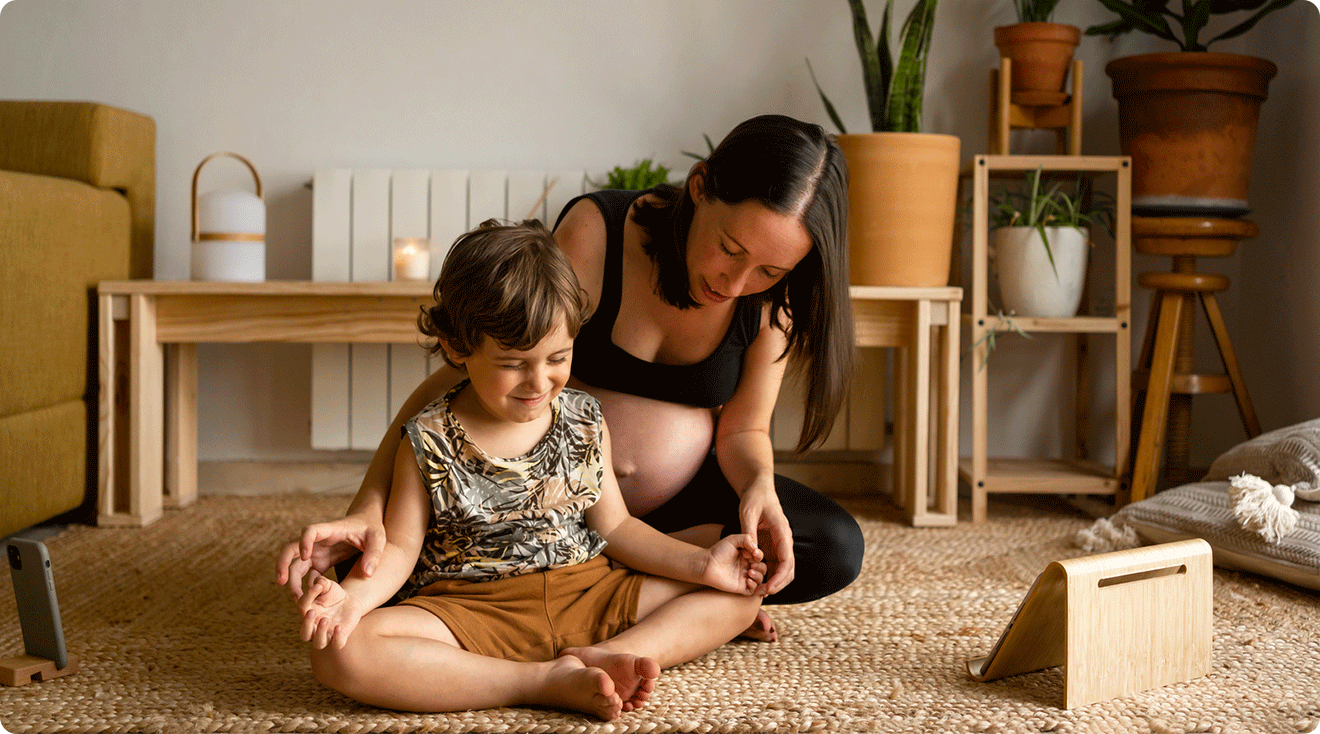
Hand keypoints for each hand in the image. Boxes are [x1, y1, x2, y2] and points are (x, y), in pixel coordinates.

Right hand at [275, 512, 386, 600]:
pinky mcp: (319, 562)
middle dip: (283, 563)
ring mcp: (317, 551)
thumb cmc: (372, 528)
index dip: (304, 542)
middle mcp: (318, 540)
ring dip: (291, 579)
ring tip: (295, 597)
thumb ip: (374, 554)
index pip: (310, 531)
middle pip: (292, 548)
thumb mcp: (378, 538)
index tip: (305, 556)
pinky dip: (303, 585)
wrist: (367, 526)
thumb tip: (368, 573)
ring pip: (295, 564)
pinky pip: (306, 574)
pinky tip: (306, 599)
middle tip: (282, 581)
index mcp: (331, 530)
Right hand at [298, 571, 365, 649]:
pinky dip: (337, 639)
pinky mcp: (340, 637)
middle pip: (304, 634)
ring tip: (325, 619)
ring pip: (318, 643)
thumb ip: (321, 582)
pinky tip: (339, 627)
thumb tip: (318, 582)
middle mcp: (314, 626)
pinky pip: (337, 644)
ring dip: (320, 633)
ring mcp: (327, 633)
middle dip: (306, 624)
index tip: (318, 586)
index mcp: (307, 612)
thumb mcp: (328, 585)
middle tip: (312, 612)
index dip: (308, 596)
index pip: (302, 606)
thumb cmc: (334, 594)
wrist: (350, 601)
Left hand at [701, 533, 765, 594]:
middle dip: (760, 566)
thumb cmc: (718, 551)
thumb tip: (757, 548)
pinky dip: (754, 585)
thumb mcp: (733, 540)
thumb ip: (746, 539)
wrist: (707, 564)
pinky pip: (753, 590)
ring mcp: (744, 577)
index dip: (759, 555)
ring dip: (758, 576)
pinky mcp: (740, 587)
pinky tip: (747, 579)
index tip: (752, 553)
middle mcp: (746, 567)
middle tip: (752, 564)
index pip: (759, 557)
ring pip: (760, 579)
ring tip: (749, 572)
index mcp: (746, 556)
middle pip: (763, 568)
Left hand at [738, 481, 794, 596]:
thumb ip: (749, 531)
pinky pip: (774, 564)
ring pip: (783, 569)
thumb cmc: (754, 498)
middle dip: (778, 584)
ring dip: (774, 581)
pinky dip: (769, 575)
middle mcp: (784, 540)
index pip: (787, 560)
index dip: (779, 577)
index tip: (769, 588)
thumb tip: (751, 550)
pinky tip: (757, 581)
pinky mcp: (772, 545)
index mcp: (782, 532)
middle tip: (762, 594)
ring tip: (759, 591)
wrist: (758, 489)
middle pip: (788, 569)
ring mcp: (779, 543)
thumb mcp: (748, 512)